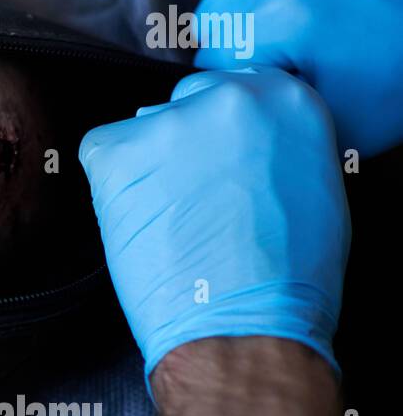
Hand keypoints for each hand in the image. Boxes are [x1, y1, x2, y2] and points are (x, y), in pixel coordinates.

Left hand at [79, 68, 349, 379]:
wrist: (242, 325)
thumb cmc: (286, 277)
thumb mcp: (313, 186)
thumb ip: (277, 142)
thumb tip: (248, 139)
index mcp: (286, 99)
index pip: (234, 89)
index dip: (219, 133)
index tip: (215, 159)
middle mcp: (229, 97)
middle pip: (185, 102)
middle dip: (182, 145)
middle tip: (191, 197)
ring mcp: (169, 121)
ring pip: (143, 131)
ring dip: (147, 166)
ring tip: (169, 219)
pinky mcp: (117, 151)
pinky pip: (101, 154)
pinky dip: (111, 187)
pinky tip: (141, 221)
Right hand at [193, 0, 402, 157]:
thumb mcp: (344, 124)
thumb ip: (267, 118)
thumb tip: (223, 106)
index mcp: (282, 11)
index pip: (210, 64)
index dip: (246, 82)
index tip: (286, 82)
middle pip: (207, 19)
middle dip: (241, 42)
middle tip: (295, 54)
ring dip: (242, 2)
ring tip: (294, 19)